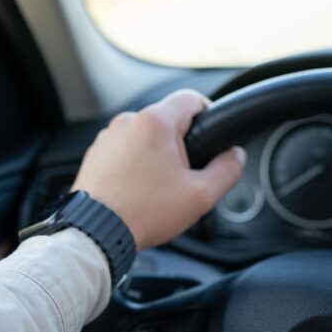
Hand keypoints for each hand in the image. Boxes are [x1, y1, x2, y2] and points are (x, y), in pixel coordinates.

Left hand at [71, 89, 244, 249]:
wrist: (95, 233)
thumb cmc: (143, 213)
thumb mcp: (201, 195)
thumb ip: (228, 170)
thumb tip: (235, 156)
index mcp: (155, 122)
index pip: (192, 98)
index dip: (209, 113)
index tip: (211, 135)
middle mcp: (128, 122)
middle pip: (168, 118)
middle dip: (182, 142)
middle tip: (185, 174)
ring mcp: (108, 137)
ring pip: (146, 134)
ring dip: (157, 153)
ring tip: (158, 186)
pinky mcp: (96, 153)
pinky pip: (125, 148)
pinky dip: (135, 163)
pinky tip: (138, 189)